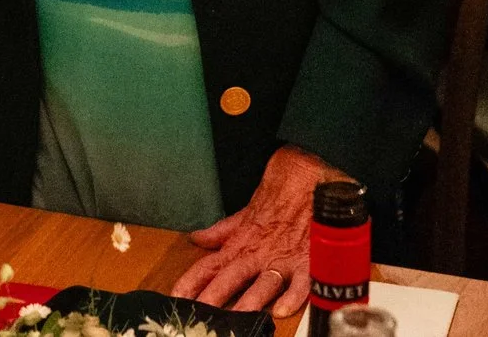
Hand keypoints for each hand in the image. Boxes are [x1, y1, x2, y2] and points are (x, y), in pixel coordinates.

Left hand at [169, 145, 344, 317]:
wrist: (310, 171)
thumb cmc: (280, 189)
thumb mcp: (246, 211)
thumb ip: (223, 230)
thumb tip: (198, 238)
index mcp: (242, 242)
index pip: (210, 265)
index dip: (191, 282)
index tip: (177, 297)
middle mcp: (259, 253)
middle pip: (231, 277)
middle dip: (214, 297)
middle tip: (199, 314)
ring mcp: (283, 257)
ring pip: (263, 283)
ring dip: (250, 300)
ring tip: (237, 316)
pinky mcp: (309, 259)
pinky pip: (303, 282)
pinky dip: (293, 296)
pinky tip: (281, 309)